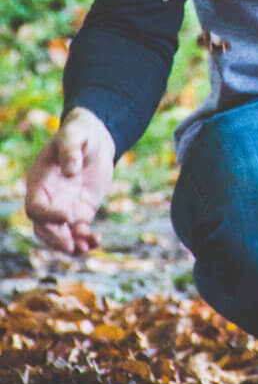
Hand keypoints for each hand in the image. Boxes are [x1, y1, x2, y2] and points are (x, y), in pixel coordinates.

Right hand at [24, 107, 114, 253]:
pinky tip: (97, 242)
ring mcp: (63, 208)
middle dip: (55, 239)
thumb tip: (71, 171)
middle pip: (43, 228)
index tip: (66, 216)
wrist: (95, 139)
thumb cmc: (80, 133)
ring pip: (59, 235)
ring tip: (86, 249)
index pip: (35, 207)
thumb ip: (70, 149)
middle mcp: (49, 199)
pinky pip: (79, 232)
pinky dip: (86, 240)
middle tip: (72, 246)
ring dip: (70, 245)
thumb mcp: (75, 134)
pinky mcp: (80, 212)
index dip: (47, 215)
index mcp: (40, 182)